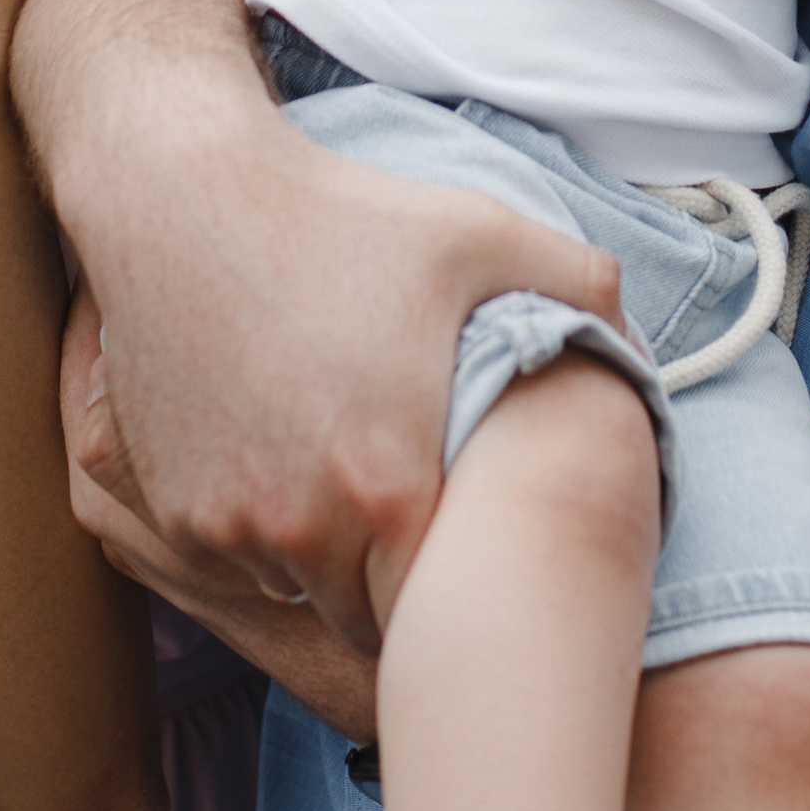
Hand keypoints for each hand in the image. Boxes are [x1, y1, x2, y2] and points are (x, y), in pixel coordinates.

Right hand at [61, 96, 624, 651]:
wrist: (181, 195)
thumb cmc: (342, 216)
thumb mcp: (485, 234)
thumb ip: (583, 293)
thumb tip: (636, 347)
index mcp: (390, 490)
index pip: (447, 608)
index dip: (470, 588)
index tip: (479, 552)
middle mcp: (302, 532)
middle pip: (372, 614)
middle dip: (400, 578)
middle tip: (419, 511)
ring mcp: (227, 527)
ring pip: (300, 589)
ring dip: (328, 558)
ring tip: (348, 472)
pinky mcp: (173, 510)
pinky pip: (237, 557)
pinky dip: (263, 527)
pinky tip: (282, 448)